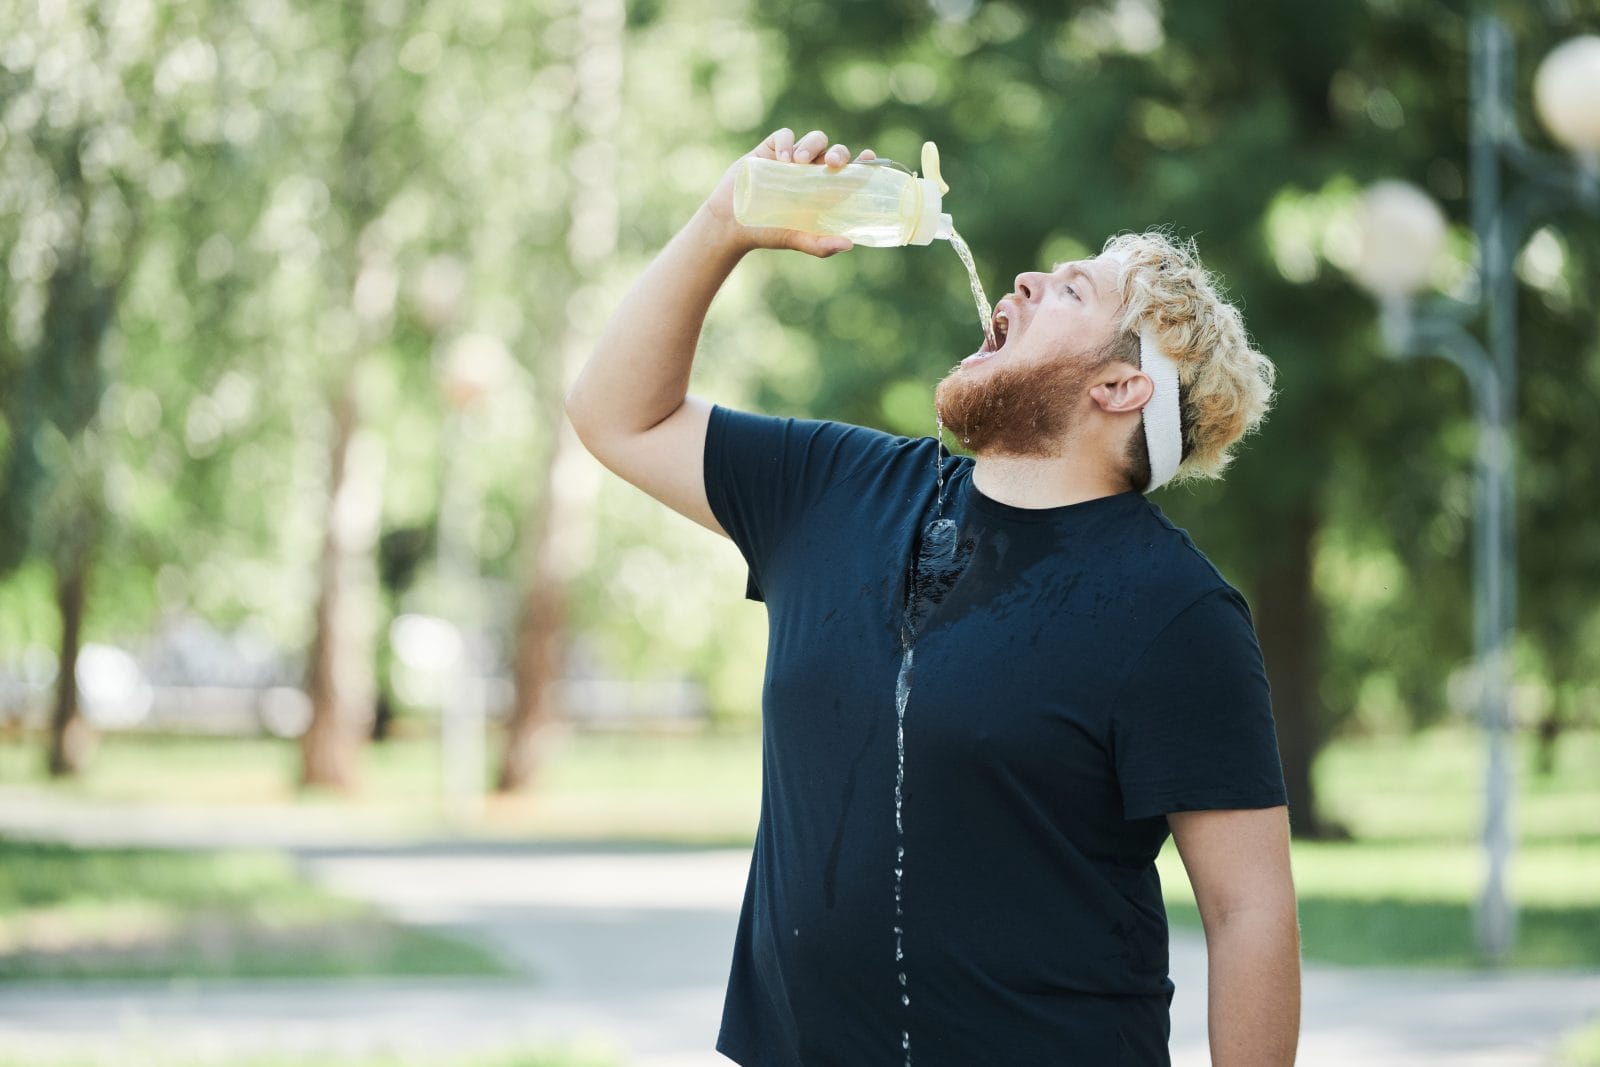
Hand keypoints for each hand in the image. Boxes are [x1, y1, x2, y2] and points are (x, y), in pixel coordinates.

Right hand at [701, 127, 877, 258]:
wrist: (731, 223)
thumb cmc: (767, 232)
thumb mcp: (796, 239)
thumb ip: (820, 244)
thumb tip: (849, 245)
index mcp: (824, 190)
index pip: (850, 172)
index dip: (863, 163)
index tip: (871, 158)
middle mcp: (812, 171)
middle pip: (834, 152)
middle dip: (839, 153)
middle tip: (833, 164)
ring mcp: (791, 158)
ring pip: (814, 139)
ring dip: (812, 146)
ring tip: (800, 162)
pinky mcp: (770, 149)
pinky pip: (784, 135)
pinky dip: (786, 143)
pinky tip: (782, 159)